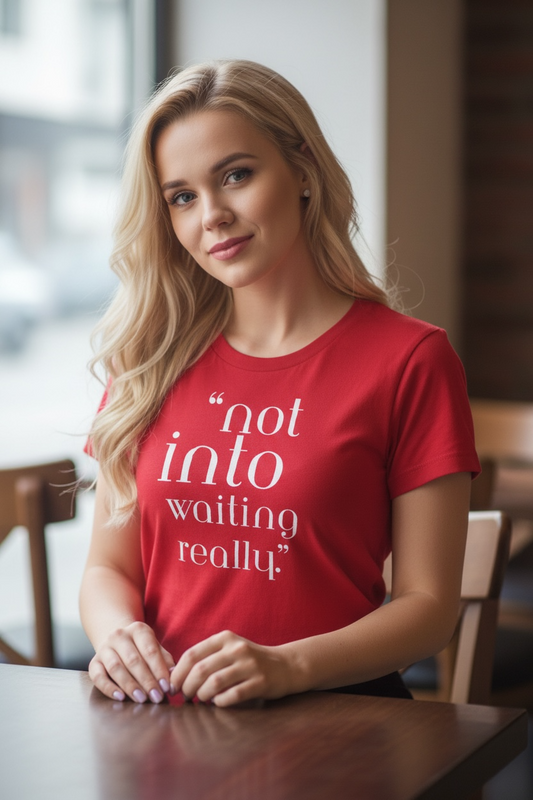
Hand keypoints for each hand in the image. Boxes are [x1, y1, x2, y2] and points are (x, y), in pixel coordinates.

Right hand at [88, 621, 174, 703]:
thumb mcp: (155, 647)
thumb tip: (173, 676)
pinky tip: (120, 697)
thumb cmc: (141, 647)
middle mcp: (119, 635)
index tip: (166, 687)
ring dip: (129, 685)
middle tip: (156, 697)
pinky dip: (108, 688)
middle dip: (146, 681)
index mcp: (138, 629)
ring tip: (141, 699)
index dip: (159, 670)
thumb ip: (165, 660)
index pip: (150, 650)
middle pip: (133, 660)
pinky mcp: (94, 662)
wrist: (117, 639)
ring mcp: (104, 648)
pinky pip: (98, 676)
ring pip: (115, 668)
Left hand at [170, 630, 294, 706]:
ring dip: (202, 696)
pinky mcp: (260, 682)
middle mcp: (237, 649)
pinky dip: (220, 702)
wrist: (285, 665)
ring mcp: (250, 665)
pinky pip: (232, 695)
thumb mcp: (229, 650)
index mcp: (225, 638)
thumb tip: (175, 676)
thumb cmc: (249, 661)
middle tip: (185, 697)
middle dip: (187, 687)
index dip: (178, 672)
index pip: (192, 654)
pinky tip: (218, 703)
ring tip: (200, 700)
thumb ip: (206, 658)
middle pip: (200, 670)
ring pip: (214, 683)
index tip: (173, 686)